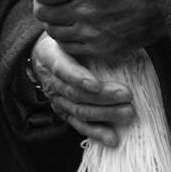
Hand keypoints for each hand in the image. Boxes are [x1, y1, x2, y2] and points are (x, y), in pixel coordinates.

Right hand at [26, 32, 134, 146]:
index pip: (63, 69)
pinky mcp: (63, 112)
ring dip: (105, 114)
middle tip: (128, 95)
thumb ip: (88, 39)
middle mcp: (50, 80)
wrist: (41, 53)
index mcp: (50, 55)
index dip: (78, 78)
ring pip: (79, 111)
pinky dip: (96, 133)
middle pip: (75, 93)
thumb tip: (123, 42)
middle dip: (103, 97)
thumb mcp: (69, 33)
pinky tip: (113, 138)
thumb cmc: (63, 40)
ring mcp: (56, 99)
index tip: (96, 85)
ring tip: (128, 113)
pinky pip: (79, 125)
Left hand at [28, 0, 163, 63]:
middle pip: (43, 13)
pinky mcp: (104, 49)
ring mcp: (94, 34)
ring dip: (54, 21)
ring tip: (64, 11)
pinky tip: (77, 25)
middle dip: (43, 3)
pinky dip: (68, 37)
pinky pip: (71, 48)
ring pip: (54, 32)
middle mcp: (86, 11)